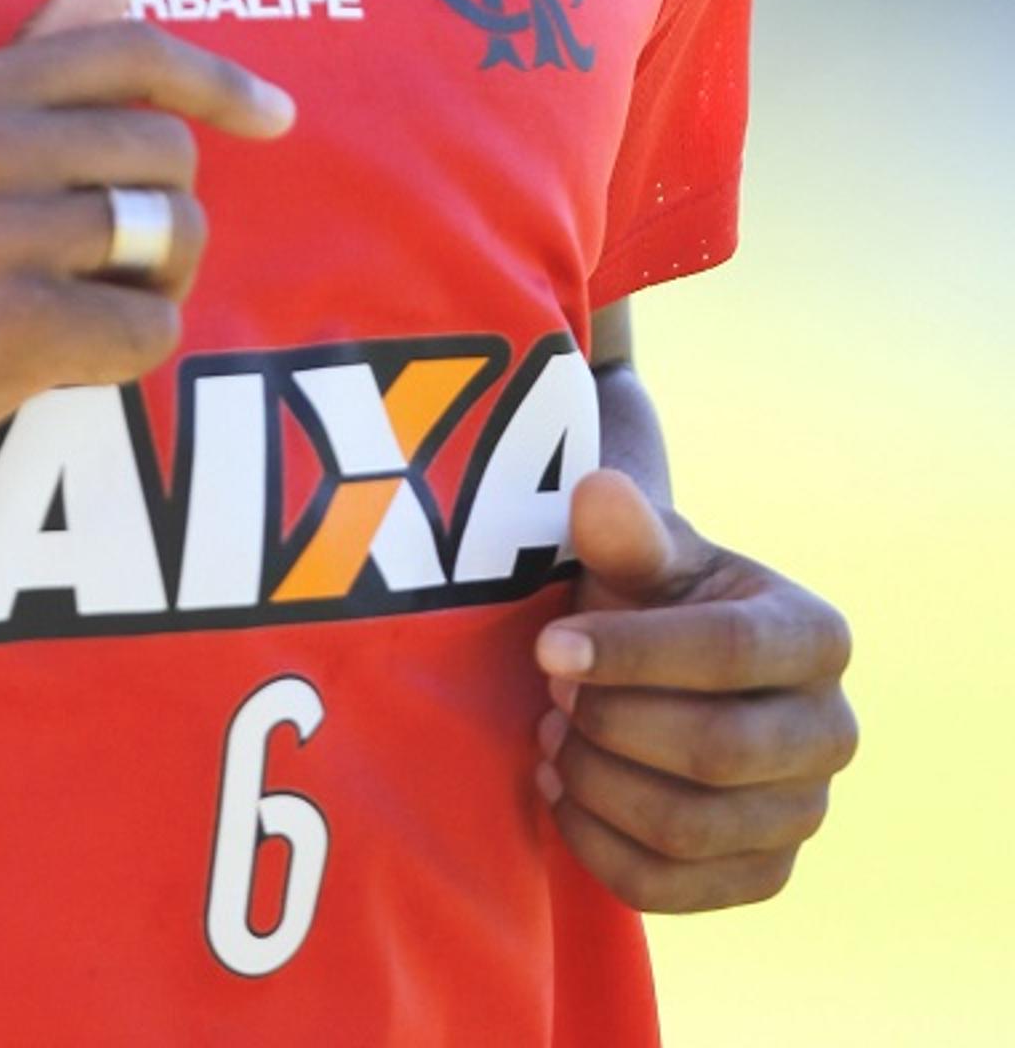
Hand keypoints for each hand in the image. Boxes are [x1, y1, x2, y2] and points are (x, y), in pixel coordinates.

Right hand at [0, 0, 295, 487]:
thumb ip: (38, 48)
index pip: (133, 52)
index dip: (221, 83)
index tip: (275, 117)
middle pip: (168, 152)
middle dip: (168, 209)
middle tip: (114, 256)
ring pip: (169, 236)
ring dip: (152, 280)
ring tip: (87, 299)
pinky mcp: (11, 325)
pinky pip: (149, 325)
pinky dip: (131, 347)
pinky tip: (71, 351)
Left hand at [532, 468, 857, 911]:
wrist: (660, 671)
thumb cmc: (651, 598)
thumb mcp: (643, 555)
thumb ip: (624, 531)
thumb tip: (599, 493)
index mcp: (816, 634)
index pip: (731, 651)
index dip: (633, 653)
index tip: (548, 648)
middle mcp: (831, 730)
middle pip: (716, 753)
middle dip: (612, 724)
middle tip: (550, 694)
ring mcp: (805, 813)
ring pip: (688, 828)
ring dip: (597, 784)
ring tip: (551, 735)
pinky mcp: (763, 874)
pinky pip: (671, 887)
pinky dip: (597, 846)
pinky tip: (560, 792)